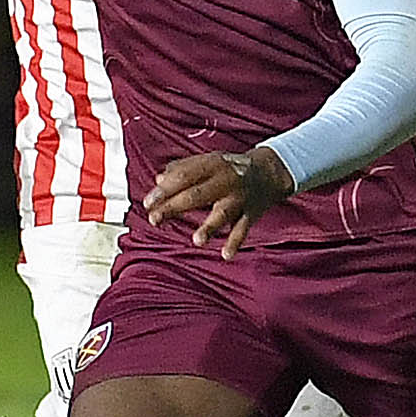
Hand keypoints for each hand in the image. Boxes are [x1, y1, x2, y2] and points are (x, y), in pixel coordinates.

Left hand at [142, 147, 292, 257]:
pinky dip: (235, 242)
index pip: (184, 176)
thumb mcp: (206, 162)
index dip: (165, 189)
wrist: (267, 172)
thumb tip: (158, 181)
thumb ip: (182, 169)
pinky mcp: (250, 213)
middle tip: (155, 219)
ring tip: (197, 240)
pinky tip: (226, 254)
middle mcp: (225, 180)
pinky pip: (242, 229)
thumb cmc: (228, 168)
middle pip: (197, 195)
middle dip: (175, 207)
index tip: (148, 202)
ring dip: (210, 226)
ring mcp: (239, 198)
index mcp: (212, 165)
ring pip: (222, 213)